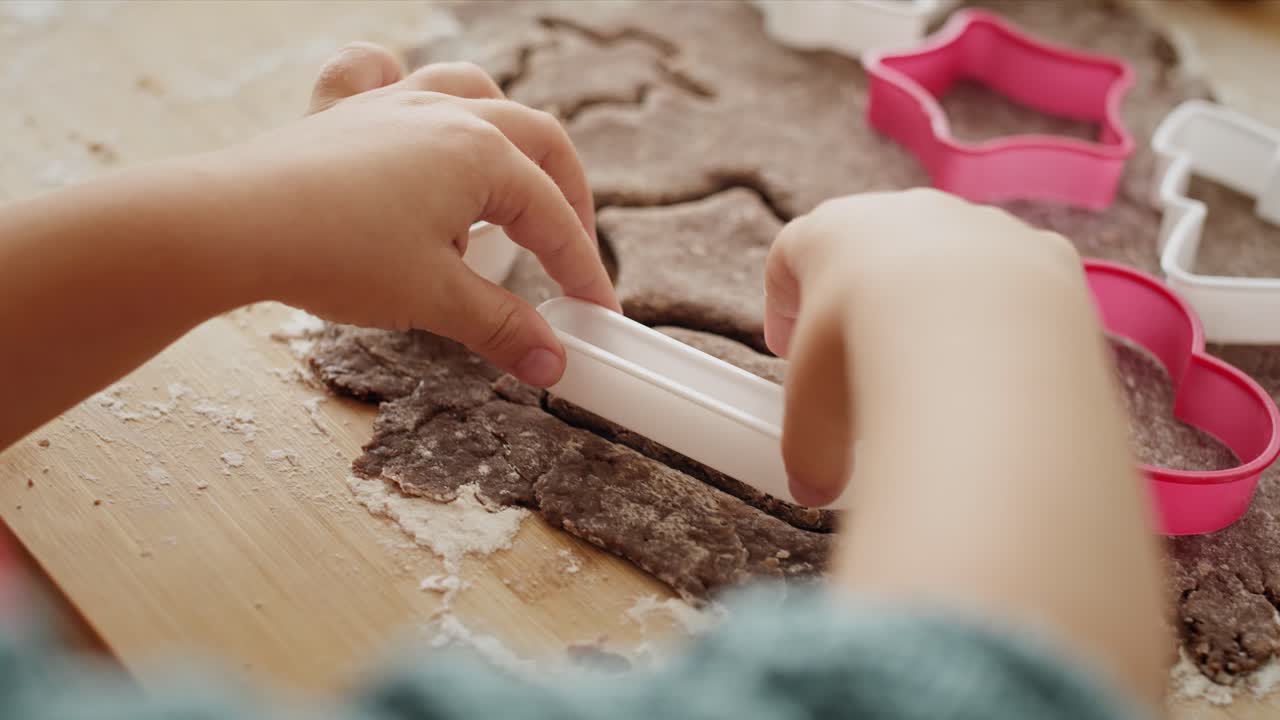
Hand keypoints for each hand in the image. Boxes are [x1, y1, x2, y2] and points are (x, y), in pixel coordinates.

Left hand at [209, 43, 618, 386]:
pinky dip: (407, 85)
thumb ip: (503, 328)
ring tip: (508, 184)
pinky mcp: (344, 111)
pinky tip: (407, 112)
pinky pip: (385, 73)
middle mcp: (446, 114)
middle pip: (536, 141)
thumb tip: (553, 364)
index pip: (552, 218)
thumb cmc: (335, 254)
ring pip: (475, 93)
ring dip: (506, 136)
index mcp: (481, 155)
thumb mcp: (434, 298)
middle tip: (570, 252)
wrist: (230, 225)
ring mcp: (394, 104)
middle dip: (566, 198)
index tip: (598, 313)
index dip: (582, 269)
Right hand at [764, 188, 1078, 504]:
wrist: (981, 334)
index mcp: (829, 233)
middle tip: (864, 366)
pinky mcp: (1046, 252)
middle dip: (865, 305)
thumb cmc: (866, 357)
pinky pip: (1021, 284)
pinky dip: (1009, 322)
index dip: (785, 306)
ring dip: (940, 310)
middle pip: (874, 252)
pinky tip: (1004, 373)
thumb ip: (810, 450)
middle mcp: (905, 212)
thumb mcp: (814, 415)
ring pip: (953, 263)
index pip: (791, 256)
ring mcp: (981, 225)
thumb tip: (814, 492)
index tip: (787, 350)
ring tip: (941, 377)